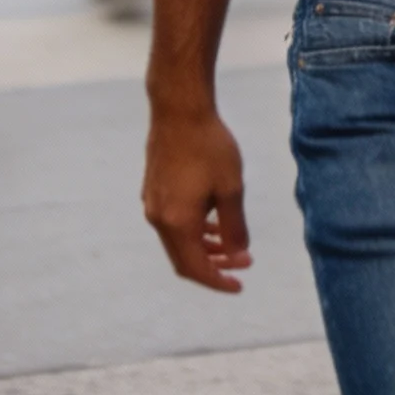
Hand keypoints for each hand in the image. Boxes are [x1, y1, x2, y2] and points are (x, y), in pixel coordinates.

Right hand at [143, 105, 251, 292]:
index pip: (196, 269)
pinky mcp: (153, 189)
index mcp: (177, 223)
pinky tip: (212, 219)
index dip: (218, 281)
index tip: (240, 285)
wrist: (179, 110)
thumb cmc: (209, 147)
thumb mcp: (231, 188)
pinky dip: (192, 230)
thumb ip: (234, 227)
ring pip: (177, 240)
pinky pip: (172, 223)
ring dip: (204, 247)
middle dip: (213, 266)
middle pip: (184, 259)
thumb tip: (239, 255)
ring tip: (231, 243)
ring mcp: (152, 204)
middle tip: (242, 263)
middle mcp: (159, 219)